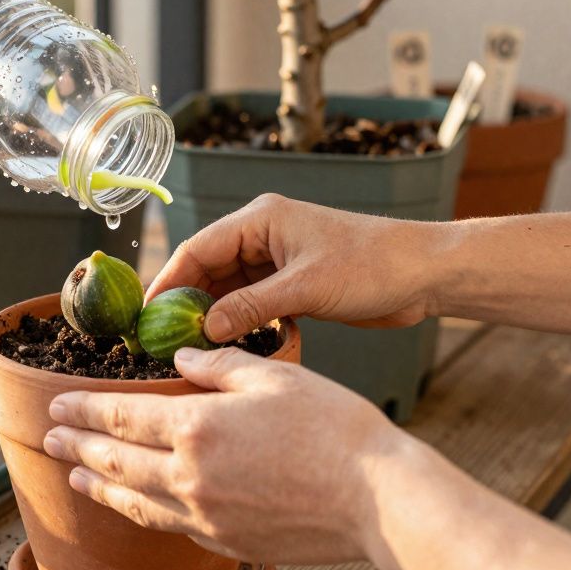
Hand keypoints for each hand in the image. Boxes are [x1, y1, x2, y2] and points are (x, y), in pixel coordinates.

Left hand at [42, 346, 402, 564]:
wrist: (378, 500)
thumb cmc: (334, 429)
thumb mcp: (274, 378)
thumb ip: (219, 367)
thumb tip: (181, 361)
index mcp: (197, 427)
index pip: (120, 417)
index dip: (83, 411)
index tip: (57, 404)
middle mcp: (189, 476)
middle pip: (114, 461)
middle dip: (75, 448)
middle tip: (48, 439)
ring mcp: (205, 516)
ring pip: (133, 501)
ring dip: (97, 486)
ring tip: (74, 476)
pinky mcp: (225, 541)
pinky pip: (168, 524)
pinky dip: (139, 511)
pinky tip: (133, 503)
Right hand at [148, 193, 440, 341]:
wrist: (425, 273)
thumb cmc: (372, 265)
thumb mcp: (306, 287)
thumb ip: (252, 306)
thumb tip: (205, 328)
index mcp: (260, 219)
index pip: (198, 248)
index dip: (168, 281)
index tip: (145, 313)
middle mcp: (263, 236)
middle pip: (208, 271)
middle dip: (186, 304)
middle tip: (161, 339)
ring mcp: (278, 261)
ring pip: (230, 291)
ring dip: (215, 318)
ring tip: (192, 350)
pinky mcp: (294, 285)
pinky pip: (254, 305)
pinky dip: (243, 325)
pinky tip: (235, 349)